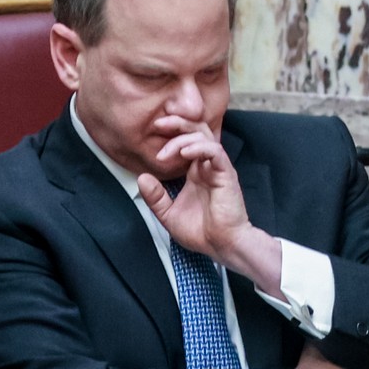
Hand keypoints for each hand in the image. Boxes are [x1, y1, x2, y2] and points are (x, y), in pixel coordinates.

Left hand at [137, 119, 247, 256]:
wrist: (221, 245)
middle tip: (157, 125)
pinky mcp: (226, 173)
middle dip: (176, 123)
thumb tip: (142, 178)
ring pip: (203, 136)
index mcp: (195, 171)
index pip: (186, 140)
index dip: (171, 131)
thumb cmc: (201, 232)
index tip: (153, 130)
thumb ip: (155, 197)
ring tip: (165, 154)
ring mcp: (217, 168)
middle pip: (196, 129)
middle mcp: (206, 165)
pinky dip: (198, 148)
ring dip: (181, 139)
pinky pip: (214, 151)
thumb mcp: (169, 215)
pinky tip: (184, 154)